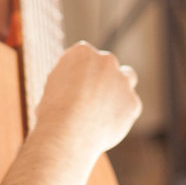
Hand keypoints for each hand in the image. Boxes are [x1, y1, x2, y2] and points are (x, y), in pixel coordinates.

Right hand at [34, 42, 141, 157]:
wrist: (66, 133)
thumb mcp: (53, 87)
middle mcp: (105, 60)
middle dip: (101, 77)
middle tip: (91, 96)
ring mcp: (122, 80)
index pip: (85, 57)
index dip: (80, 72)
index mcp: (82, 51)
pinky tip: (106, 126)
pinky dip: (121, 114)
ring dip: (120, 87)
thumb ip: (70, 80)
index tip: (74, 86)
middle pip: (107, 64)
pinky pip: (129, 106)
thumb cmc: (52, 113)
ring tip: (105, 107)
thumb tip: (78, 86)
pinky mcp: (133, 102)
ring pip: (127, 78)